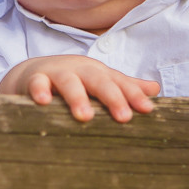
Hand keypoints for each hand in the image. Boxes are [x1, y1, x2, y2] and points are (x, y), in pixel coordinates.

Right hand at [0, 55, 159, 122]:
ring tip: (85, 116)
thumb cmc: (73, 80)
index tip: (148, 110)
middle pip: (98, 81)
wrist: (33, 73)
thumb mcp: (99, 81)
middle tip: (123, 117)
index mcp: (99, 73)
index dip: (133, 95)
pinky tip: (43, 102)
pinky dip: (39, 91)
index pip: (119, 83)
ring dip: (77, 98)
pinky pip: (37, 84)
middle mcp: (80, 71)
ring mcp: (57, 73)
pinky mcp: (34, 79)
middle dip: (112, 97)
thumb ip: (124, 86)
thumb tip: (156, 88)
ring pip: (69, 83)